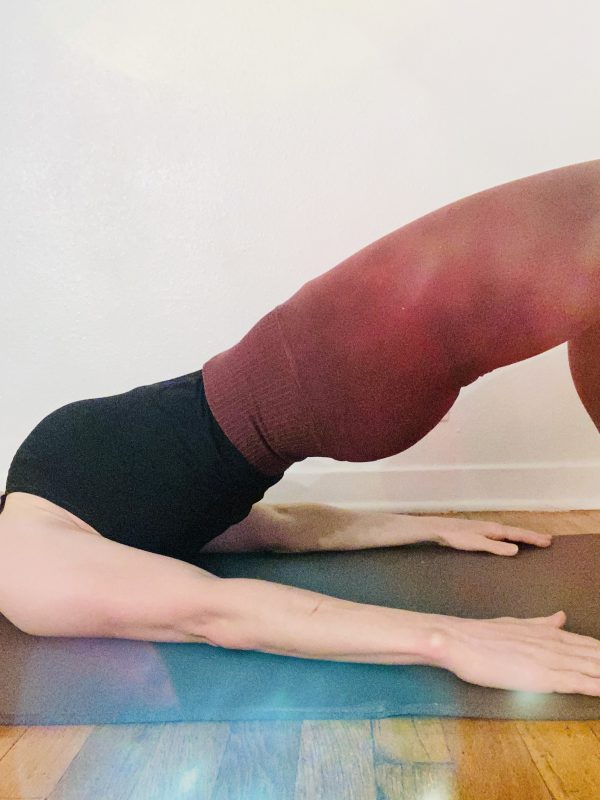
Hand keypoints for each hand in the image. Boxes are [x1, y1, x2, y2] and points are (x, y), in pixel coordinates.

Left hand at [426, 516, 552, 555]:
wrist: (440, 529)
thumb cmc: (458, 537)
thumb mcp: (477, 544)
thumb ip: (496, 547)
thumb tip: (517, 550)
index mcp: (495, 530)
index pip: (519, 534)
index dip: (534, 538)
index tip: (548, 541)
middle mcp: (494, 527)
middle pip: (517, 532)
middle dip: (532, 536)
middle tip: (548, 540)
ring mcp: (487, 529)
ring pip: (510, 532)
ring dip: (523, 536)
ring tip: (534, 540)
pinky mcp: (481, 532)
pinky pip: (502, 535)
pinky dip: (512, 537)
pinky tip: (510, 541)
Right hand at [430, 610, 599, 695]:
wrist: (458, 639)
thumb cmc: (480, 636)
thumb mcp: (515, 624)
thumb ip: (541, 623)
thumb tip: (562, 617)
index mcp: (547, 632)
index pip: (586, 643)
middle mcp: (552, 644)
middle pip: (594, 654)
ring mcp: (548, 660)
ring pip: (590, 666)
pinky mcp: (541, 677)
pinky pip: (577, 682)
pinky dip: (595, 685)